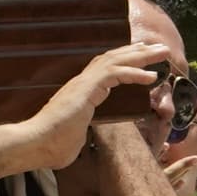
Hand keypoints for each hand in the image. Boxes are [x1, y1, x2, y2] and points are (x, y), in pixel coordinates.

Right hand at [25, 39, 172, 177]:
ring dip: (141, 56)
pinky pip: (114, 74)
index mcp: (80, 93)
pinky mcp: (86, 89)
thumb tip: (82, 141)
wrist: (34, 145)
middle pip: (113, 59)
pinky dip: (134, 72)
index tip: (141, 59)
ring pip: (116, 60)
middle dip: (138, 52)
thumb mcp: (75, 140)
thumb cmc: (50, 147)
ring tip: (162, 52)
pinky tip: (151, 76)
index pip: (105, 70)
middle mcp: (81, 83)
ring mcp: (83, 84)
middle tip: (158, 48)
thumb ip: (83, 135)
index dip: (125, 62)